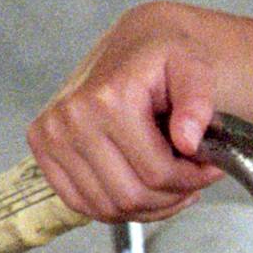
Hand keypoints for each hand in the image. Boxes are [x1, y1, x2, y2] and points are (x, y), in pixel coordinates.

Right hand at [28, 4, 225, 225]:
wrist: (135, 44)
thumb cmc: (165, 57)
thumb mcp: (194, 68)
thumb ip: (198, 102)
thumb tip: (187, 141)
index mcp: (106, 99)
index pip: (157, 173)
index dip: (192, 178)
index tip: (209, 168)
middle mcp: (71, 118)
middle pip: (131, 196)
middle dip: (171, 195)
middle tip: (191, 178)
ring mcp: (51, 136)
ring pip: (109, 207)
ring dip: (147, 206)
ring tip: (169, 182)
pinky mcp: (43, 149)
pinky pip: (82, 204)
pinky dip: (117, 207)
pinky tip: (141, 188)